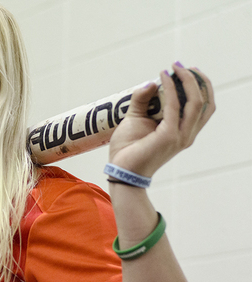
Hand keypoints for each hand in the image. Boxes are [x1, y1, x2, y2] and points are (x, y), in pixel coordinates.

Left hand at [109, 63, 214, 177]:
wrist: (121, 170)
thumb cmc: (128, 148)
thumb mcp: (135, 118)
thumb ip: (142, 100)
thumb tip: (151, 82)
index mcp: (183, 131)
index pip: (203, 106)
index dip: (200, 86)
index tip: (187, 70)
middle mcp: (186, 134)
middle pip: (204, 102)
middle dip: (197, 80)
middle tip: (182, 65)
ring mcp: (180, 136)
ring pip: (195, 102)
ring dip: (187, 81)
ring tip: (175, 67)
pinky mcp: (169, 136)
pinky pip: (173, 106)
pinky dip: (170, 89)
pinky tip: (162, 77)